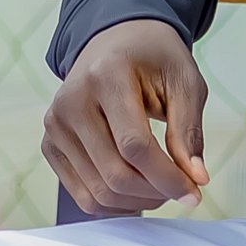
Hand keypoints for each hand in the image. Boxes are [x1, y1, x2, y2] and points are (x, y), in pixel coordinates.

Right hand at [41, 19, 210, 214]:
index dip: (168, 178)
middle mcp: (71, 100)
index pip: (135, 146)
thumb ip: (189, 130)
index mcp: (105, 76)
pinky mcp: (49, 144)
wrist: (115, 41)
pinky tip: (138, 189)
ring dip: (138, 202)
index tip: (194, 192)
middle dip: (156, 192)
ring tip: (161, 187)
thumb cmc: (153, 59)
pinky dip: (116, 203)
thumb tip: (196, 179)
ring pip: (98, 191)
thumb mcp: (184, 82)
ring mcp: (54, 124)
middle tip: (182, 188)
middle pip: (115, 174)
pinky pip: (83, 195)